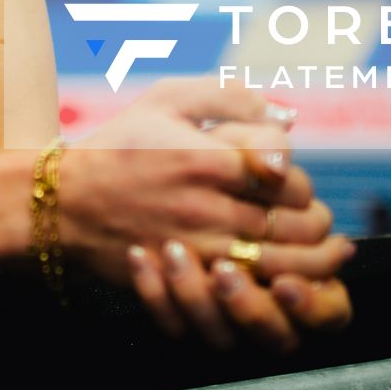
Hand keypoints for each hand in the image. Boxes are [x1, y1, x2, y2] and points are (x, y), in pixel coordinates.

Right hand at [60, 78, 355, 349]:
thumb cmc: (121, 144)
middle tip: (318, 222)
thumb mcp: (168, 99)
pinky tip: (289, 283)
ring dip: (312, 262)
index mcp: (208, 157)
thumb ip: (230, 97)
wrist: (65, 201)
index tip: (292, 182)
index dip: (302, 182)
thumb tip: (287, 115)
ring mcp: (198, 248)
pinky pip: (251, 293)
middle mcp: (207, 206)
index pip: (289, 178)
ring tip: (324, 256)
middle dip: (316, 224)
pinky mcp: (187, 279)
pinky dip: (277, 290)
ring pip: (281, 265)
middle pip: (295, 225)